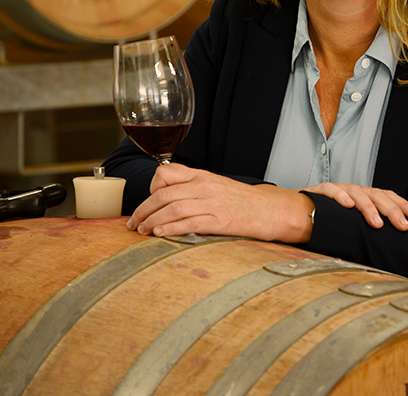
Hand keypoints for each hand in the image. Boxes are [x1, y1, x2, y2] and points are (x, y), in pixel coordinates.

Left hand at [125, 163, 312, 242]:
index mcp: (203, 176)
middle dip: (142, 210)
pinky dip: (169, 229)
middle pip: (162, 195)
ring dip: (150, 221)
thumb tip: (168, 197)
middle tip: (133, 223)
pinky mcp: (220, 222)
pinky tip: (159, 233)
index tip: (147, 202)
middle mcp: (205, 187)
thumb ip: (195, 188)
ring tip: (142, 231)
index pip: (166, 174)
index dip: (150, 188)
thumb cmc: (246, 202)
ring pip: (170, 209)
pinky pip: (187, 224)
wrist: (274, 210)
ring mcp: (212, 203)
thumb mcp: (219, 186)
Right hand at [302, 182, 407, 230]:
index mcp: (364, 197)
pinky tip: (348, 205)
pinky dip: (340, 196)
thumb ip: (367, 229)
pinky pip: (332, 190)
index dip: (403, 205)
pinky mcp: (320, 191)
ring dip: (369, 207)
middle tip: (403, 225)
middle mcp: (354, 191)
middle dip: (392, 210)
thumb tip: (390, 244)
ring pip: (357, 193)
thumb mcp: (352, 224)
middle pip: (377, 195)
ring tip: (377, 222)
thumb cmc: (328, 220)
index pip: (387, 197)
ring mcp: (338, 189)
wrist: (296, 212)